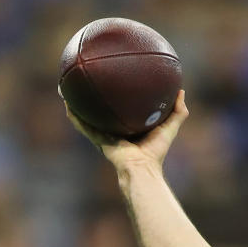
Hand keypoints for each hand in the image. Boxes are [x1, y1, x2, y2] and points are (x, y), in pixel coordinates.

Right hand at [64, 89, 188, 170]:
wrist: (142, 167)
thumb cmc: (156, 151)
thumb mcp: (170, 127)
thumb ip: (178, 111)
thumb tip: (181, 91)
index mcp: (129, 127)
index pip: (122, 110)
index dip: (119, 98)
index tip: (115, 82)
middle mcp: (114, 130)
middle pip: (102, 111)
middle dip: (95, 98)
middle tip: (89, 79)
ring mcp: (104, 135)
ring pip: (88, 117)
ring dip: (78, 104)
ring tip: (69, 88)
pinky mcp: (98, 139)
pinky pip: (83, 125)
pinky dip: (74, 116)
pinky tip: (66, 103)